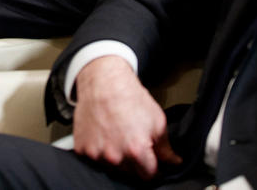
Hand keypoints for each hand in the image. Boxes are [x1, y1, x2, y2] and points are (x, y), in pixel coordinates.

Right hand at [72, 56, 181, 179]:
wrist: (103, 81)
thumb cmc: (129, 96)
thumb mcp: (157, 120)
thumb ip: (165, 147)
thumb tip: (174, 162)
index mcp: (136, 150)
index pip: (149, 175)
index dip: (153, 169)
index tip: (152, 163)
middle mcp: (114, 155)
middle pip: (130, 174)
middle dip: (135, 162)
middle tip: (133, 142)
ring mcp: (96, 153)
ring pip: (111, 167)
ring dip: (116, 158)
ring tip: (118, 135)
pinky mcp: (82, 148)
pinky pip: (94, 158)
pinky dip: (99, 150)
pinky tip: (104, 135)